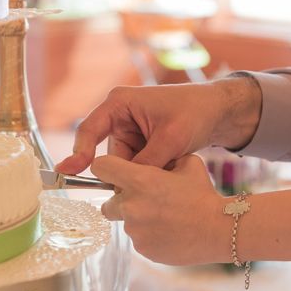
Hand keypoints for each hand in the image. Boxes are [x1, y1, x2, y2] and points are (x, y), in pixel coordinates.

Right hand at [56, 76, 261, 173]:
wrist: (218, 111)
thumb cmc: (195, 113)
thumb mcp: (171, 139)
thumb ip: (145, 164)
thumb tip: (126, 187)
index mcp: (119, 103)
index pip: (89, 130)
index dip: (79, 153)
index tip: (71, 172)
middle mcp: (120, 116)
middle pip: (110, 155)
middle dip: (128, 170)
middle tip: (154, 175)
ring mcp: (129, 130)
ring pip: (125, 164)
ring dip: (143, 172)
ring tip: (169, 164)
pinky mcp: (139, 143)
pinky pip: (136, 165)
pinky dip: (150, 171)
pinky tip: (168, 166)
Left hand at [92, 154, 229, 265]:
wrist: (219, 229)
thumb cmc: (203, 193)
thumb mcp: (186, 163)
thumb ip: (162, 158)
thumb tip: (150, 157)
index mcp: (138, 180)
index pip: (101, 167)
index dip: (106, 168)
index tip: (113, 172)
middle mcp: (130, 206)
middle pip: (105, 203)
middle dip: (120, 202)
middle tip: (143, 201)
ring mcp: (135, 230)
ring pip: (125, 223)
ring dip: (137, 220)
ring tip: (164, 217)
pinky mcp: (142, 249)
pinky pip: (138, 239)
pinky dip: (149, 235)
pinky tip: (169, 231)